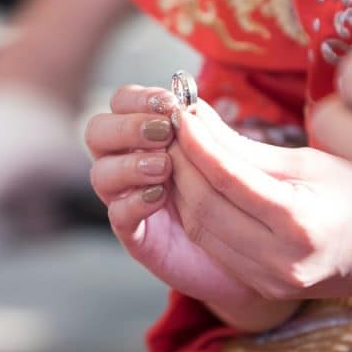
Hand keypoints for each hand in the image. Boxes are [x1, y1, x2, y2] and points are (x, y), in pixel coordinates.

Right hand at [85, 85, 259, 308]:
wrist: (253, 252)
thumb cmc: (241, 197)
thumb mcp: (232, 160)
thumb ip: (211, 134)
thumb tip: (194, 105)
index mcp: (150, 136)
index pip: (122, 103)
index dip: (138, 99)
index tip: (169, 104)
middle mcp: (131, 163)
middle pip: (98, 132)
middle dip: (127, 127)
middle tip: (162, 133)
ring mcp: (129, 199)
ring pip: (101, 173)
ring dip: (129, 164)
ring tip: (164, 166)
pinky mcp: (137, 235)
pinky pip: (117, 214)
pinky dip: (134, 201)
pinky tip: (160, 196)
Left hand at [170, 101, 351, 299]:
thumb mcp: (312, 162)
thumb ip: (249, 147)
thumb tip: (197, 116)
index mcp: (301, 223)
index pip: (228, 179)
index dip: (196, 143)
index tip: (181, 114)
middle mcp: (282, 260)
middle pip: (205, 208)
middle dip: (182, 164)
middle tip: (172, 130)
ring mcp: (271, 281)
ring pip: (202, 231)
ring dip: (182, 190)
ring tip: (180, 153)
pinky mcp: (264, 289)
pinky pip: (216, 247)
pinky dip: (199, 214)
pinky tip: (197, 186)